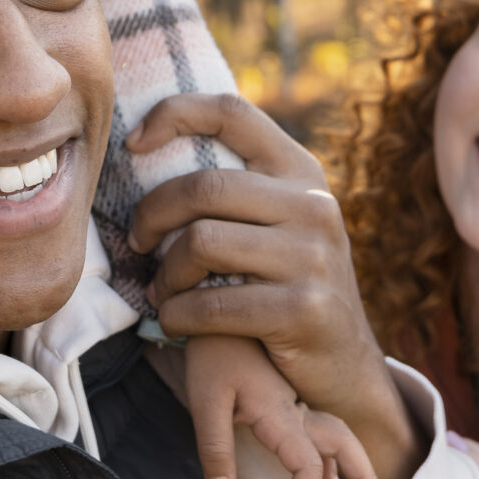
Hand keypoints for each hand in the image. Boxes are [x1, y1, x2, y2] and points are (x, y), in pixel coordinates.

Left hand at [131, 93, 425, 478]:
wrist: (346, 365)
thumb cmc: (289, 287)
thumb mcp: (282, 224)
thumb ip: (240, 188)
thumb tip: (145, 152)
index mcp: (301, 172)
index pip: (232, 113)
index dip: (173, 116)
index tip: (132, 145)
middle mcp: (313, 205)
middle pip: (203, 186)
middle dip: (152, 215)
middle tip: (138, 244)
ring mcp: (313, 257)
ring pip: (201, 242)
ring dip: (165, 274)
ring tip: (161, 291)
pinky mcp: (304, 309)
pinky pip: (211, 304)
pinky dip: (177, 315)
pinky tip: (174, 321)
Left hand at [182, 333, 384, 478]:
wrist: (219, 294)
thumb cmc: (209, 348)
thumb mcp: (204, 396)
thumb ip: (214, 445)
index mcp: (280, 410)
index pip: (306, 463)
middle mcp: (295, 405)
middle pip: (342, 441)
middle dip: (364, 476)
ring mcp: (293, 397)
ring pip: (335, 432)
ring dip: (350, 464)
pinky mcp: (285, 391)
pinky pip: (319, 425)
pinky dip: (329, 452)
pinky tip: (327, 471)